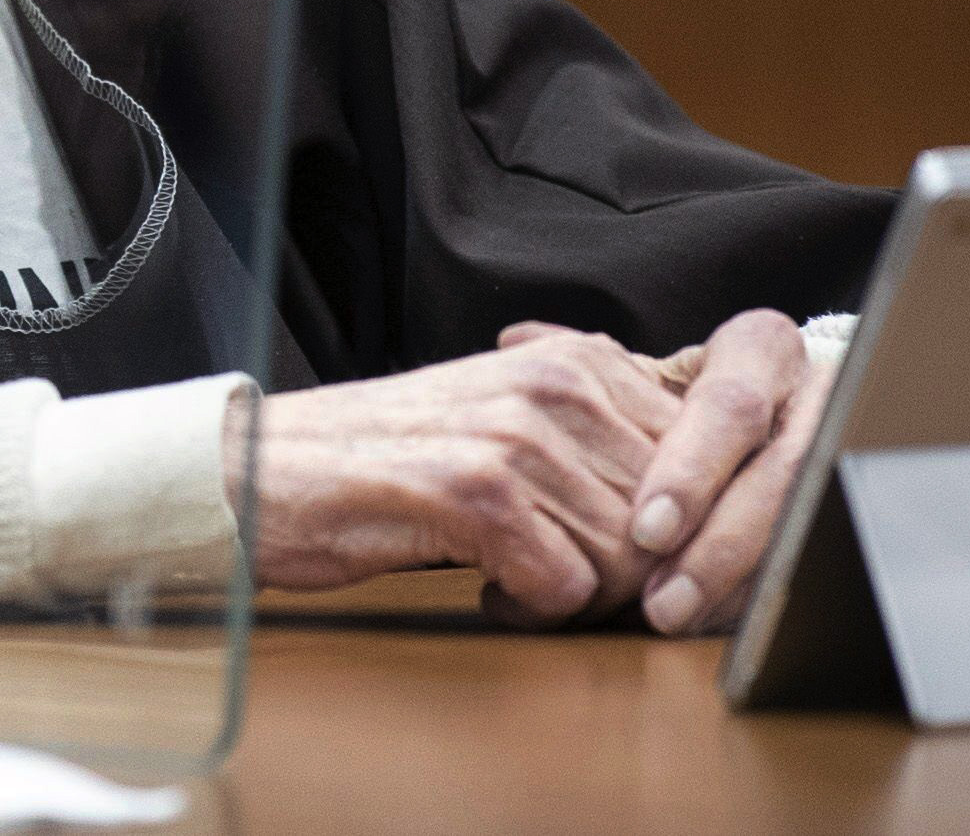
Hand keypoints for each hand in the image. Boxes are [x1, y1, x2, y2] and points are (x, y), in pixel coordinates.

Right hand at [244, 330, 685, 626]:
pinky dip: (534, 610)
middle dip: (631, 571)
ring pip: (628, 559)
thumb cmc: (388, 455)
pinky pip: (568, 588)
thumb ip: (598, 430)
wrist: (269, 468)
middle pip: (671, 517)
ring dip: (578, 593)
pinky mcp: (476, 493)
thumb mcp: (506, 412)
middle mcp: (556, 386)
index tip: (629, 555)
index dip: (677, 529)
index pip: (700, 462)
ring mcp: (518, 436)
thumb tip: (699, 494)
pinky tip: (490, 587)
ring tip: (518, 577)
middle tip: (563, 577)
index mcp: (575, 361)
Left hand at [595, 308, 829, 634]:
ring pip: (805, 523)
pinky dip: (760, 595)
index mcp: (761, 350)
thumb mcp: (653, 375)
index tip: (645, 530)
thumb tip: (516, 342)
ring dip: (738, 580)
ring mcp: (847, 455)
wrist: (778, 416)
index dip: (690, 471)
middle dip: (719, 544)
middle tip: (660, 599)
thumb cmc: (692, 399)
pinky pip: (819, 557)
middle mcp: (815, 398)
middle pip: (780, 475)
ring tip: (675, 619)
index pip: (730, 407)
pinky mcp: (854, 505)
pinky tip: (714, 625)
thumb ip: (590, 366)